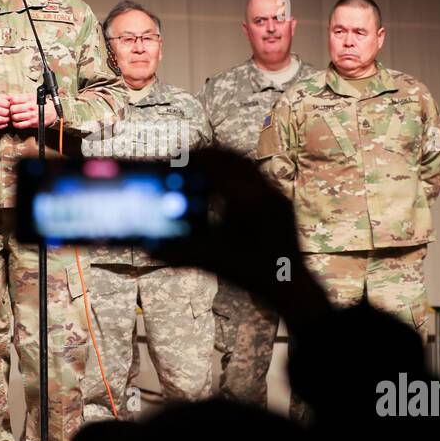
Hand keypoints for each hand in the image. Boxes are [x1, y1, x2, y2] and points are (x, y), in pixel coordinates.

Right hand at [0, 92, 12, 128]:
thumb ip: (1, 96)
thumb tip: (12, 97)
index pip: (5, 103)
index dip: (10, 106)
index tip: (11, 106)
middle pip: (4, 112)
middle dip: (9, 113)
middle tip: (11, 113)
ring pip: (1, 120)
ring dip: (7, 120)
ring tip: (8, 118)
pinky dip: (2, 126)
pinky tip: (4, 124)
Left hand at [9, 94, 57, 129]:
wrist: (52, 112)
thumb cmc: (41, 103)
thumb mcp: (32, 96)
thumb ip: (20, 96)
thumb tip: (9, 96)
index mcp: (29, 98)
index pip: (14, 100)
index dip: (10, 102)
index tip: (11, 104)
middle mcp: (30, 107)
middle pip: (13, 109)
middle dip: (10, 110)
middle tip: (12, 111)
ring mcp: (31, 115)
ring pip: (15, 117)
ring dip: (13, 117)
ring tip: (14, 116)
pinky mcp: (32, 123)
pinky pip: (19, 125)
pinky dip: (16, 124)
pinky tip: (17, 121)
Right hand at [149, 148, 328, 325]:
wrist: (290, 285)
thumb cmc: (252, 274)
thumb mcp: (211, 261)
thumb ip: (179, 252)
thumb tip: (150, 248)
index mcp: (246, 200)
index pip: (216, 165)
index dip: (194, 158)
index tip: (177, 157)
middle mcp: (264, 192)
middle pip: (233, 157)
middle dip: (210, 154)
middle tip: (189, 157)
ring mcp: (276, 195)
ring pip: (248, 165)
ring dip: (226, 162)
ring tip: (205, 168)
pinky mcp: (282, 202)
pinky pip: (259, 178)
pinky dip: (239, 175)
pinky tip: (227, 189)